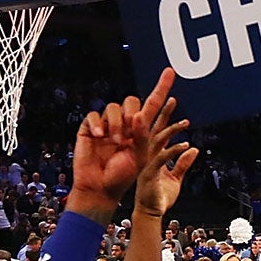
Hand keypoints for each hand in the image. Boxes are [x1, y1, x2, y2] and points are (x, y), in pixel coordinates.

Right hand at [70, 75, 171, 216]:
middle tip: (128, 134)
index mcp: (140, 130)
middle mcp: (124, 124)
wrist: (100, 188)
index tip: (171, 72)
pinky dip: (97, 123)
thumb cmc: (122, 176)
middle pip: (132, 101)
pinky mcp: (89, 128)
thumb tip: (137, 115)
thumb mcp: (139, 157)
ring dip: (116, 123)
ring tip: (114, 140)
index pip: (153, 104)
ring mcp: (106, 125)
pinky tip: (99, 135)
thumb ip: (142, 136)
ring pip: (113, 106)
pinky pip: (94, 114)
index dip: (162, 88)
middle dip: (132, 114)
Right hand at [134, 87, 198, 216]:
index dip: (164, 115)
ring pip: (155, 142)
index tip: (171, 100)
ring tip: (183, 121)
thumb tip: (193, 150)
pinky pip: (161, 159)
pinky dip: (173, 152)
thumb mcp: (175, 178)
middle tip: (172, 98)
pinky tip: (185, 145)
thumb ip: (183, 164)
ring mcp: (147, 164)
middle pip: (154, 130)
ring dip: (169, 130)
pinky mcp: (149, 175)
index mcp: (152, 154)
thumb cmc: (159, 197)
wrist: (150, 214)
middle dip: (163, 114)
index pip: (157, 130)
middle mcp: (147, 156)